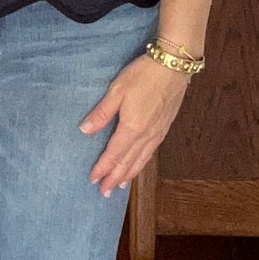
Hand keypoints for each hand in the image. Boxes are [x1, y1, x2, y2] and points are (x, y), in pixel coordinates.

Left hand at [81, 53, 191, 196]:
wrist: (174, 66)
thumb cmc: (143, 75)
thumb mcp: (117, 90)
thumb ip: (102, 112)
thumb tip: (84, 130)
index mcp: (132, 127)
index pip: (114, 154)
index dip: (102, 168)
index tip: (93, 180)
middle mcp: (146, 135)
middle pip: (128, 162)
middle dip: (114, 178)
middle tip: (104, 193)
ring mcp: (157, 133)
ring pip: (141, 160)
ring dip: (129, 174)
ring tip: (120, 186)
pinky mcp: (165, 127)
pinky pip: (150, 152)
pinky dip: (142, 164)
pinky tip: (139, 165)